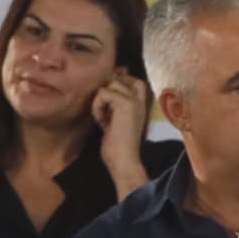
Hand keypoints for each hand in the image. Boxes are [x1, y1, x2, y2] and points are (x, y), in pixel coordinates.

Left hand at [92, 71, 154, 186]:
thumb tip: (104, 88)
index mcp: (141, 104)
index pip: (133, 79)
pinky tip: (102, 121)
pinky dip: (97, 107)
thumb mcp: (116, 120)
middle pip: (120, 77)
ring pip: (110, 83)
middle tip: (104, 110)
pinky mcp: (125, 103)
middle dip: (106, 90)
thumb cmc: (117, 145)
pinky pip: (103, 93)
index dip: (117, 84)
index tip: (108, 104)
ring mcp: (134, 100)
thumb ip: (114, 105)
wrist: (124, 159)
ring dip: (100, 100)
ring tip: (103, 117)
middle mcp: (140, 99)